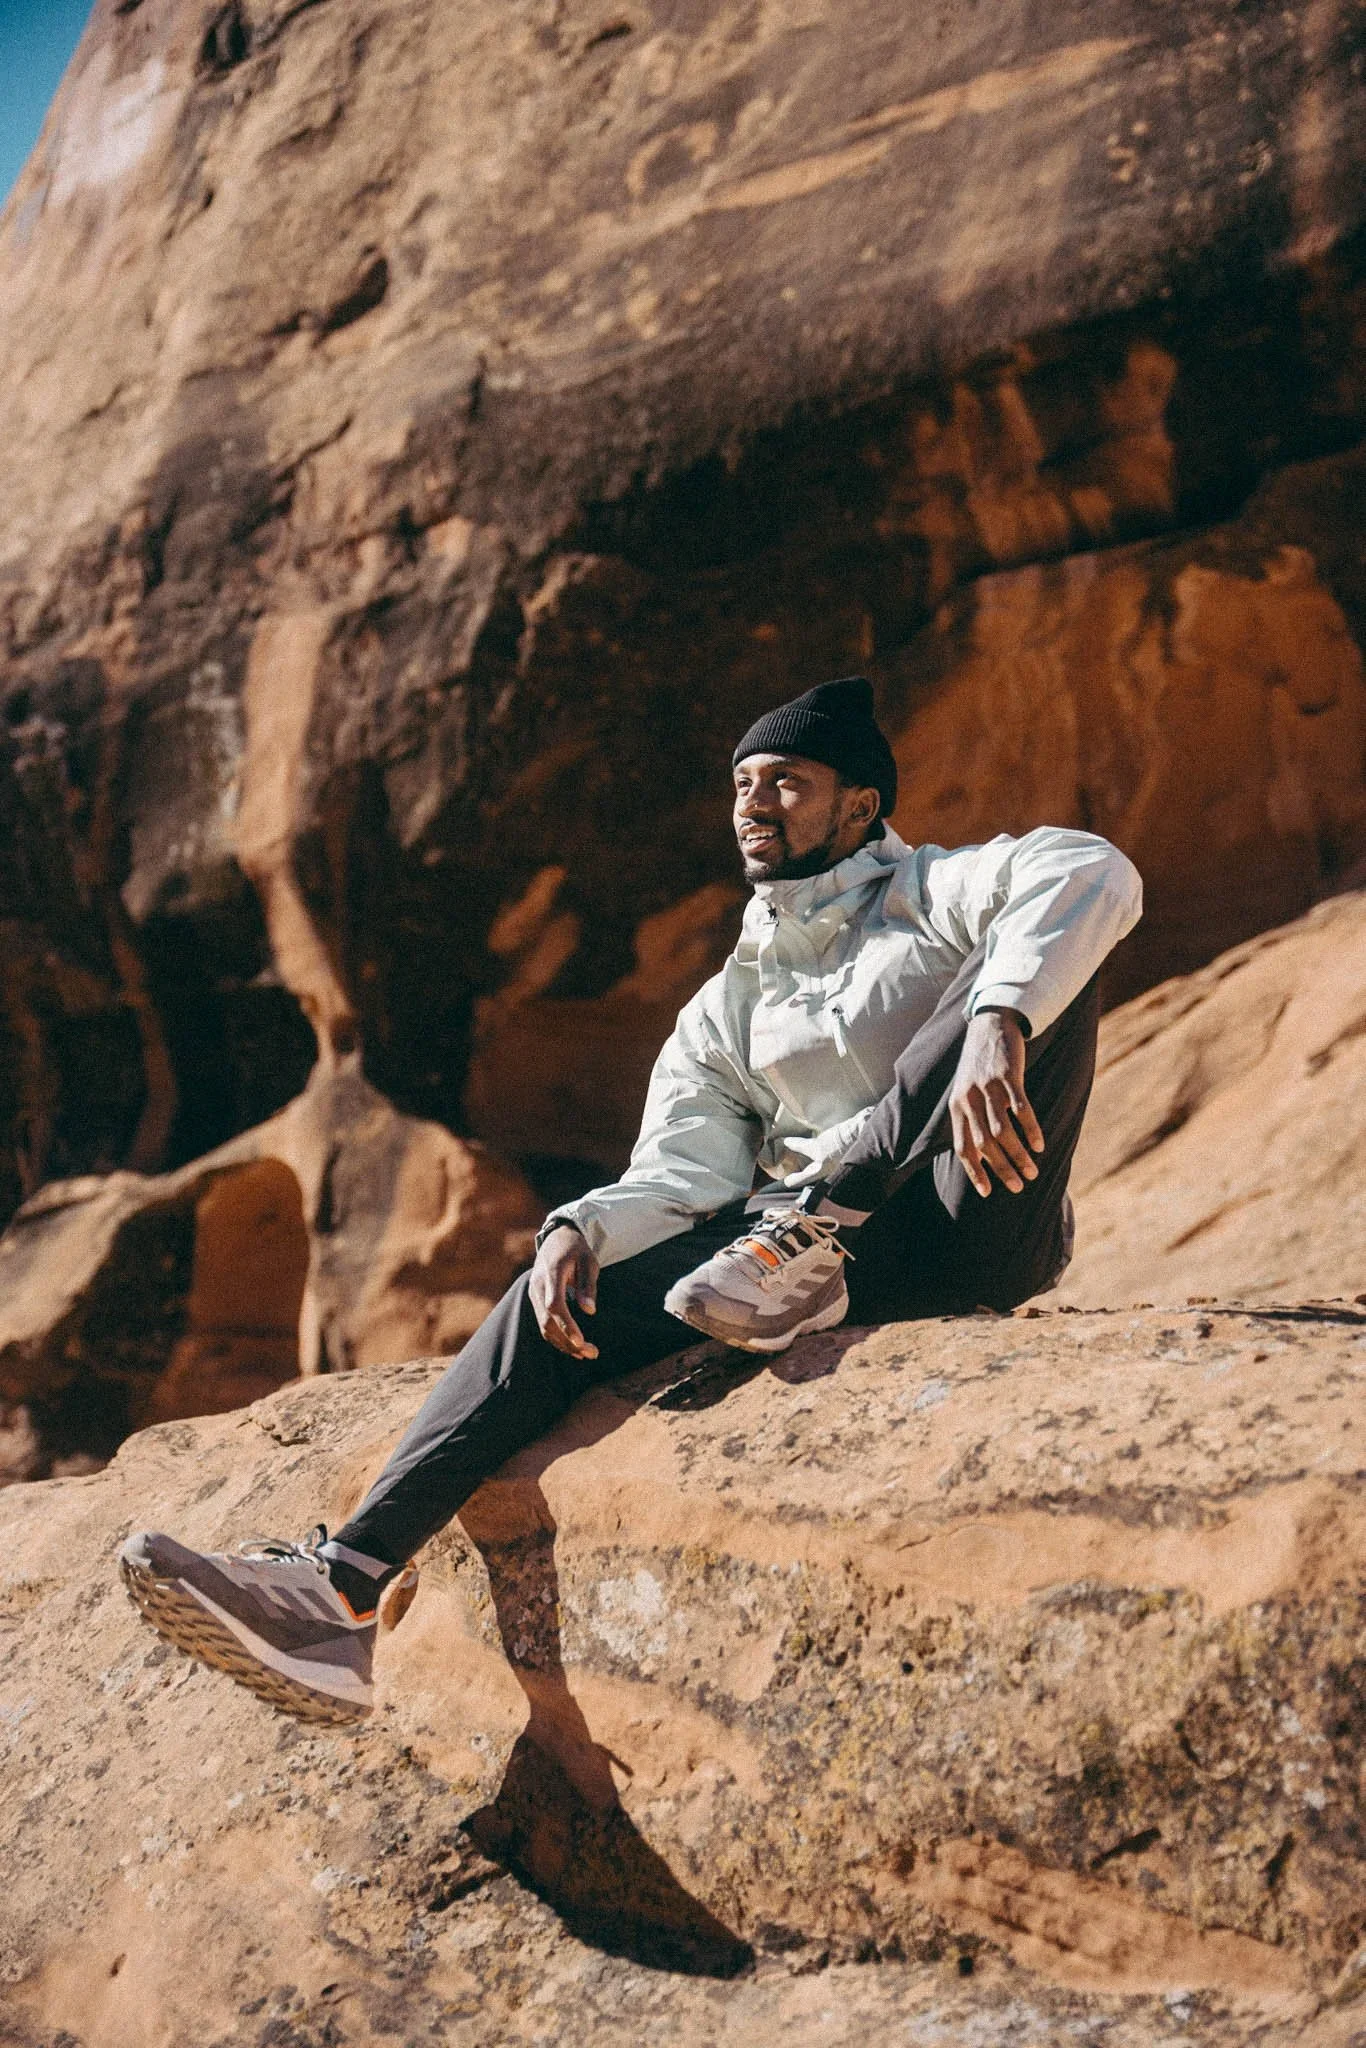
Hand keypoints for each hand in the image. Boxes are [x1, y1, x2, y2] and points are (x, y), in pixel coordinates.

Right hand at [529, 1225, 600, 1358]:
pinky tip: (574, 1347)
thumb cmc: (576, 1250)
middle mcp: (537, 1285)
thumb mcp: (589, 1261)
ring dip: (563, 1343)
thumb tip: (589, 1311)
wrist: (556, 1239)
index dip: (566, 1325)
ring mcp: (533, 1293)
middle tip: (592, 1353)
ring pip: (543, 1326)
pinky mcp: (534, 1299)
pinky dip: (557, 1338)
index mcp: (552, 1272)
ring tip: (587, 1354)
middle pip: (547, 1320)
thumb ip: (588, 1285)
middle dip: (568, 1341)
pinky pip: (543, 1323)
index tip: (581, 1342)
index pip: (554, 1304)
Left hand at [949, 1010, 1044, 1197]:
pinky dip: (1030, 1129)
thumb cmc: (979, 1066)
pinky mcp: (1007, 1076)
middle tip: (1019, 1186)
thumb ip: (971, 1119)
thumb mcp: (966, 1092)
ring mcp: (988, 1088)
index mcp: (957, 1108)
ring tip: (1033, 1171)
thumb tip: (983, 1155)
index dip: (975, 1172)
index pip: (963, 1148)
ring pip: (1002, 1131)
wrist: (989, 1025)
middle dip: (1002, 1169)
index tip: (989, 1192)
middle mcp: (969, 1100)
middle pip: (984, 1144)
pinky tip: (1040, 1145)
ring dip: (1018, 1155)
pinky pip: (1020, 1109)